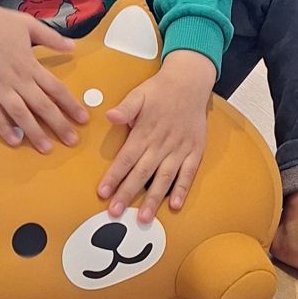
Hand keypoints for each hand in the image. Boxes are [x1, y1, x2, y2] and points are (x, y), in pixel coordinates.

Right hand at [0, 0, 88, 152]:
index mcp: (30, 63)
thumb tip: (73, 46)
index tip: (83, 119)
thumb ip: (52, 38)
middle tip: (72, 141)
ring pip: (19, 113)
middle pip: (41, 105)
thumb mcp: (30, 24)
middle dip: (58, 124)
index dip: (70, 105)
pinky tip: (14, 140)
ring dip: (34, 131)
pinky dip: (3, 127)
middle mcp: (16, 77)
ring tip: (46, 148)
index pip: (56, 88)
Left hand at [96, 49, 215, 223]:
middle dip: (128, 193)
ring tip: (144, 217)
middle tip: (115, 212)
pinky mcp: (194, 151)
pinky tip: (175, 206)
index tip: (103, 192)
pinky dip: (182, 189)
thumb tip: (110, 116)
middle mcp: (162, 143)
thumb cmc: (160, 89)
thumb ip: (125, 108)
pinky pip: (188, 173)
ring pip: (164, 177)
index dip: (114, 176)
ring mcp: (179, 149)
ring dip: (154, 198)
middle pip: (142, 173)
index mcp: (145, 131)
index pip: (126, 158)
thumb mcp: (139, 93)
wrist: (190, 82)